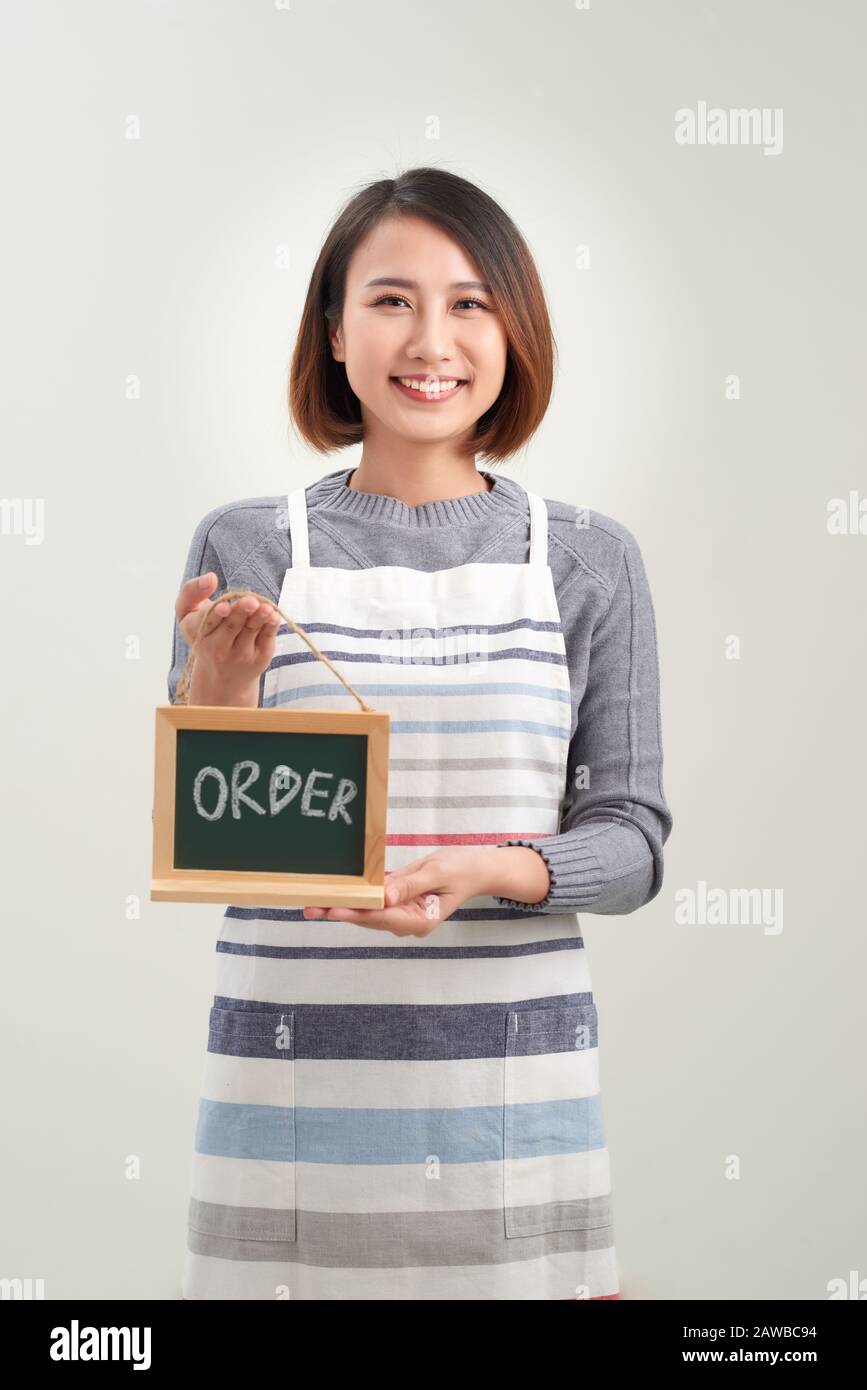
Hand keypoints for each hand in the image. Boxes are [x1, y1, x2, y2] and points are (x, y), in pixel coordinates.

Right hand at [175, 574, 280, 703]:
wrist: (220, 676)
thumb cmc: (204, 632)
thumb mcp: (187, 612)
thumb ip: (191, 591)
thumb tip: (211, 578)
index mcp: (199, 631)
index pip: (207, 621)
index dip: (216, 614)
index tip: (224, 607)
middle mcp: (217, 647)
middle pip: (232, 625)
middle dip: (241, 612)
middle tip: (250, 601)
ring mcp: (239, 654)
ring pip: (251, 631)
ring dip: (259, 618)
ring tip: (266, 608)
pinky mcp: (259, 658)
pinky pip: (266, 638)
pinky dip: (271, 626)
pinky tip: (273, 615)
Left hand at [301, 848, 494, 937]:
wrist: (476, 869)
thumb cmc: (461, 869)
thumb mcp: (436, 872)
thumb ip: (409, 885)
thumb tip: (383, 897)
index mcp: (421, 920)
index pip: (382, 917)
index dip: (355, 913)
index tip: (332, 909)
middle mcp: (410, 923)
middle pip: (369, 919)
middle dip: (340, 912)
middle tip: (310, 909)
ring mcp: (405, 915)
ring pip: (369, 912)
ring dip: (344, 906)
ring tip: (314, 904)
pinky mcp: (401, 904)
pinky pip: (376, 903)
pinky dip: (358, 898)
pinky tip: (336, 896)